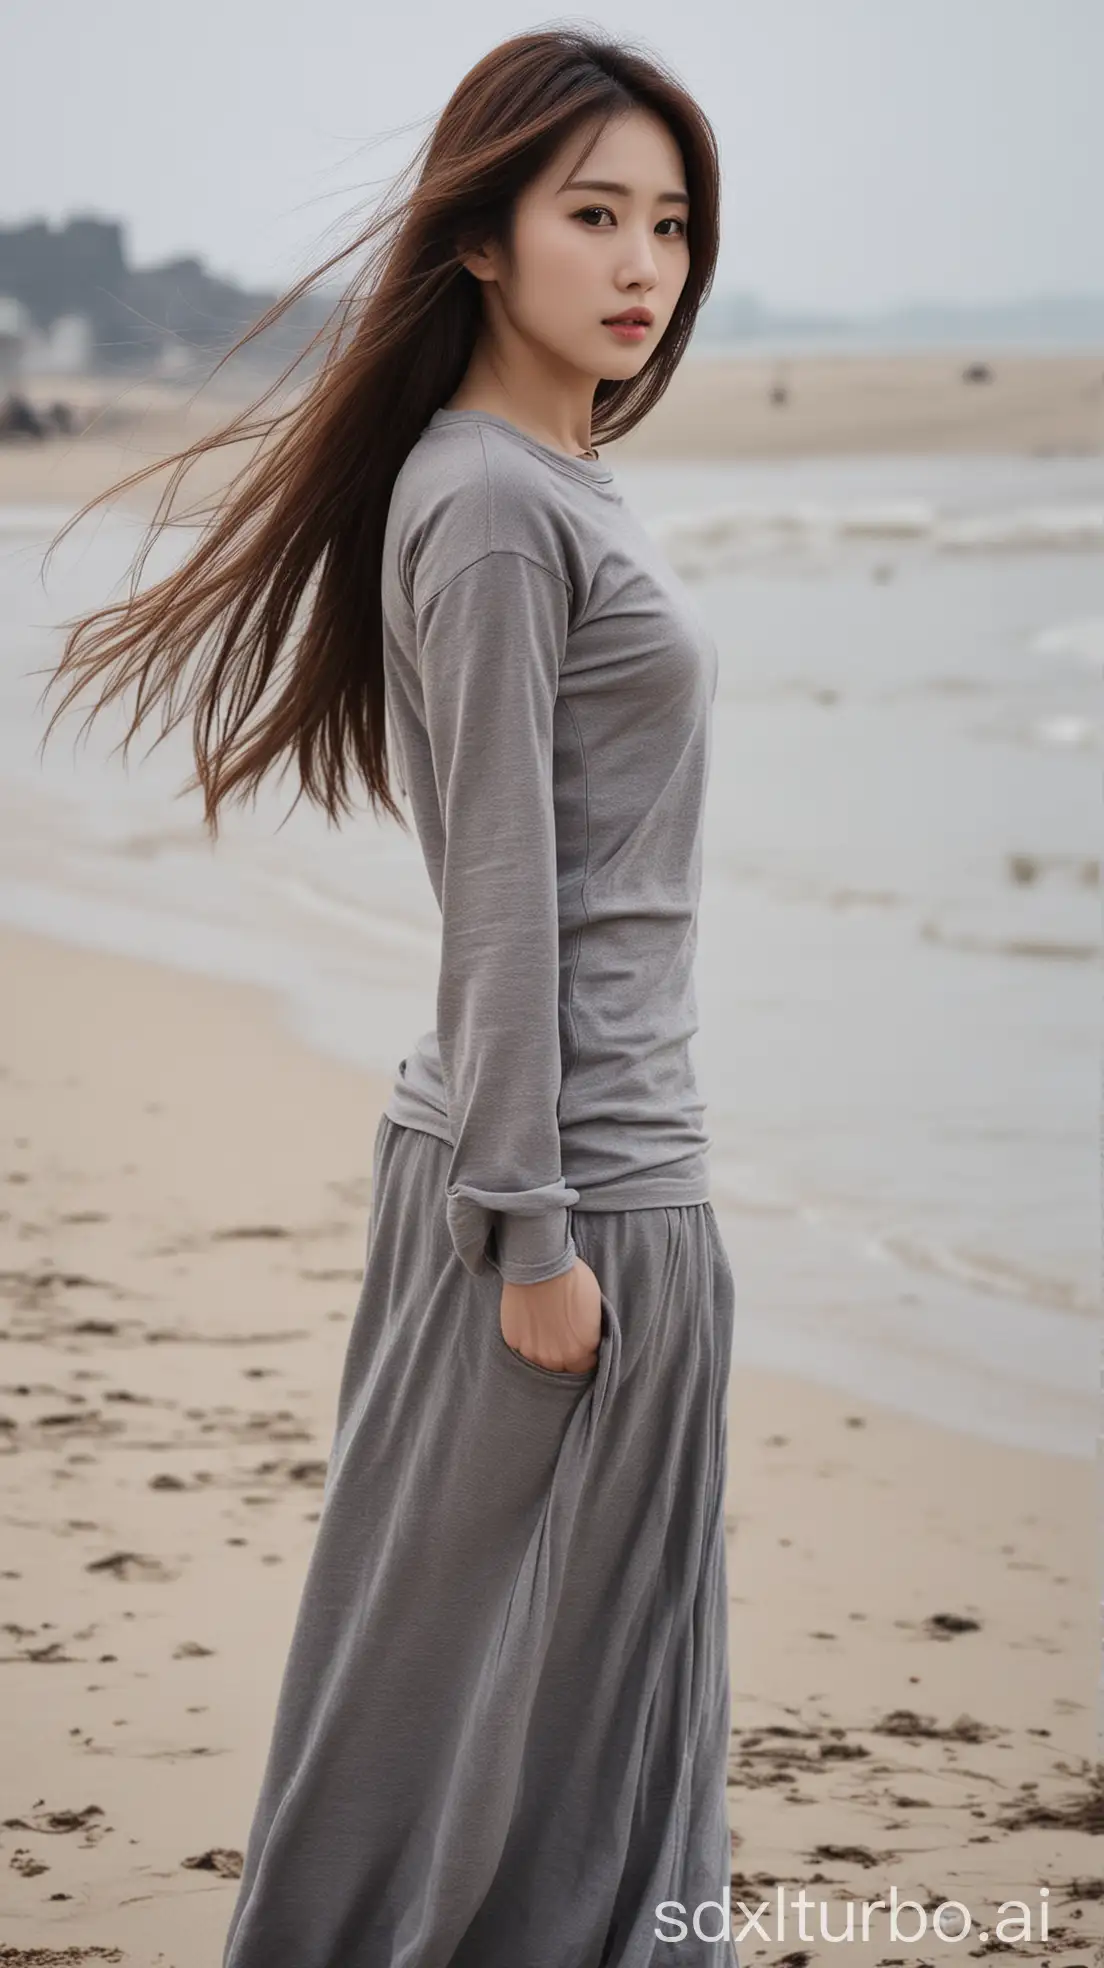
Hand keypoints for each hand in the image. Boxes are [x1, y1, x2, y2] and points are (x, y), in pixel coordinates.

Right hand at [499, 1257, 602, 1373]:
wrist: (540, 1265)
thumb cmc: (571, 1279)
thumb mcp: (594, 1308)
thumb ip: (588, 1331)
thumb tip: (584, 1337)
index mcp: (582, 1349)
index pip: (584, 1366)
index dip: (582, 1353)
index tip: (578, 1341)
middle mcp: (557, 1358)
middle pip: (560, 1366)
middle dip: (561, 1352)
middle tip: (559, 1330)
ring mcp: (532, 1352)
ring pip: (539, 1358)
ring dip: (542, 1347)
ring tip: (542, 1323)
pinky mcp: (514, 1341)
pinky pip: (521, 1346)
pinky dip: (525, 1337)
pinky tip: (528, 1318)